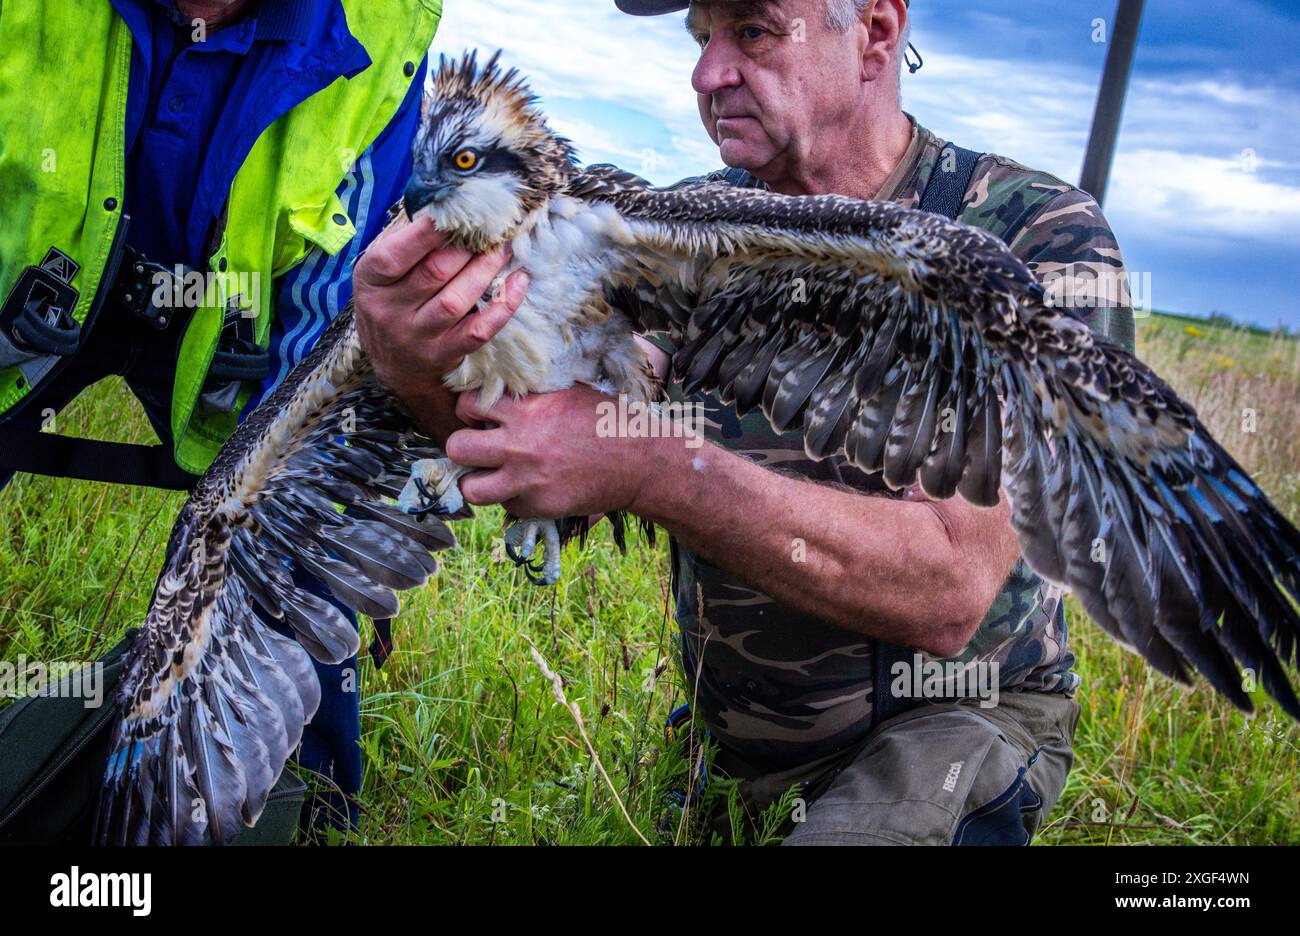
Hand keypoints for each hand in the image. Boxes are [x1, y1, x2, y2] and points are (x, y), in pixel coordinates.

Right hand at [353, 213, 529, 442]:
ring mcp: (417, 336)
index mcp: (371, 282)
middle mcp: (390, 311)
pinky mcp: (444, 354)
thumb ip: (405, 242)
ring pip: (456, 300)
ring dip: (485, 270)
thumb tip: (444, 207)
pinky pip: (478, 330)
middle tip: (491, 226)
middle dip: (466, 246)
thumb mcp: (383, 273)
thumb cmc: (393, 302)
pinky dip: (502, 305)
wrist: (395, 365)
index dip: (425, 232)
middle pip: (433, 273)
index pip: (394, 255)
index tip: (454, 210)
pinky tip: (518, 282)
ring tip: (503, 248)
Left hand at [444, 386, 659, 517]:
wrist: (638, 462)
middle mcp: (520, 444)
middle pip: (457, 447)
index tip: (481, 417)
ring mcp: (526, 479)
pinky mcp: (537, 506)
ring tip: (491, 476)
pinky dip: (512, 499)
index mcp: (527, 409)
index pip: (467, 405)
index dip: (469, 411)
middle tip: (479, 448)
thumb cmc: (605, 422)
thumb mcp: (566, 393)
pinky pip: (505, 506)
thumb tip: (499, 392)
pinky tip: (529, 488)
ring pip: (470, 488)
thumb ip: (530, 395)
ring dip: (476, 482)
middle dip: (463, 447)